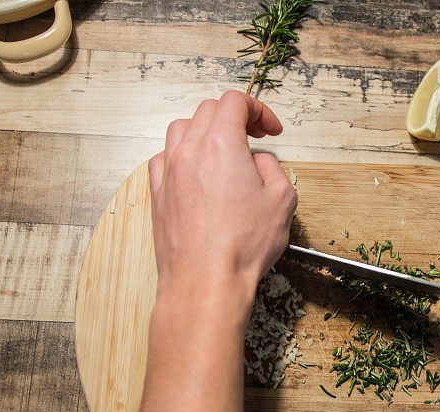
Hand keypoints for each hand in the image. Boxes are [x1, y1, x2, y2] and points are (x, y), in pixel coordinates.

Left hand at [148, 90, 296, 309]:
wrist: (205, 282)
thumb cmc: (241, 246)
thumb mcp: (282, 200)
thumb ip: (272, 168)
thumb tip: (258, 162)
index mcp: (221, 145)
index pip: (234, 102)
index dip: (258, 109)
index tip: (270, 129)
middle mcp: (188, 151)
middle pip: (206, 111)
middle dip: (234, 117)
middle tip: (254, 136)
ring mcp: (168, 172)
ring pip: (180, 129)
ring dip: (204, 131)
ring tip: (223, 151)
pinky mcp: (157, 195)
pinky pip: (163, 158)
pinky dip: (182, 155)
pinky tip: (196, 172)